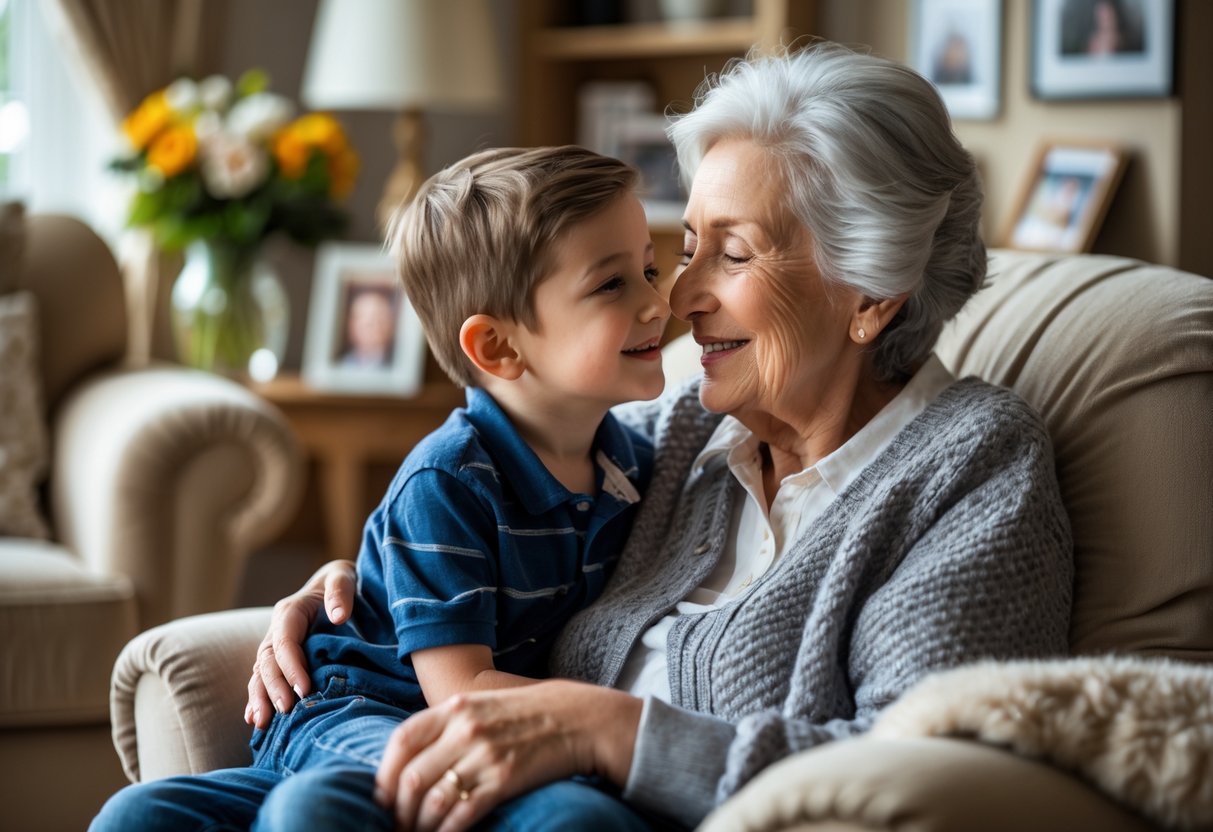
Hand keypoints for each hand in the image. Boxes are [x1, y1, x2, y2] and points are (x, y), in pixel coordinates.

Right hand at [244, 559, 355, 728]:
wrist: (336, 583)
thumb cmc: (342, 581)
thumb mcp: (343, 577)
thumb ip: (340, 591)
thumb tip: (339, 615)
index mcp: (290, 611)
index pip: (285, 642)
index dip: (291, 666)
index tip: (304, 688)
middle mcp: (277, 630)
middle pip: (268, 661)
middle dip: (273, 687)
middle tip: (285, 711)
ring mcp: (275, 644)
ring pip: (260, 673)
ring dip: (259, 697)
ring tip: (261, 723)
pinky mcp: (279, 658)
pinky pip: (263, 678)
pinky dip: (257, 697)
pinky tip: (253, 718)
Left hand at [374, 680, 641, 831]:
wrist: (579, 717)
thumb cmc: (527, 714)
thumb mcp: (483, 706)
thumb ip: (448, 725)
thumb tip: (412, 762)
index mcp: (456, 707)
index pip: (402, 740)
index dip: (385, 773)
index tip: (383, 797)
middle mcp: (465, 728)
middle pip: (411, 777)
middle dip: (398, 810)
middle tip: (397, 826)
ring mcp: (485, 754)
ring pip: (432, 800)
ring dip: (419, 826)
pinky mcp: (505, 779)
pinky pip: (462, 814)